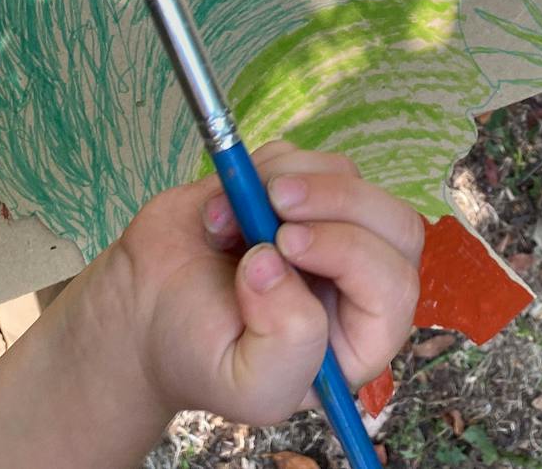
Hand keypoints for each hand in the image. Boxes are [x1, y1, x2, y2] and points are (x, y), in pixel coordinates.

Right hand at [105, 141, 422, 425]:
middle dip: (338, 200)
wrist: (145, 312)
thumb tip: (276, 264)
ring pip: (347, 177)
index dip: (349, 253)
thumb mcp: (248, 383)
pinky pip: (298, 158)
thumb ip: (285, 343)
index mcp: (360, 335)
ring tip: (226, 219)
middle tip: (277, 200)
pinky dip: (256, 170)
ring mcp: (327, 226)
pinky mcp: (291, 188)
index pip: (392, 285)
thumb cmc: (200, 356)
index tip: (284, 244)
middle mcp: (355, 279)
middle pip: (395, 224)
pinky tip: (218, 213)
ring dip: (284, 183)